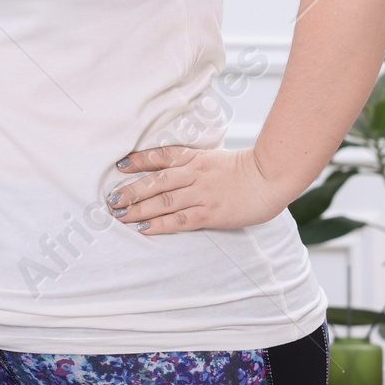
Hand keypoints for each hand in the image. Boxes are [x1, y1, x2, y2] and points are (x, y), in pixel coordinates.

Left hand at [106, 146, 288, 234]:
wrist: (272, 177)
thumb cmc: (250, 170)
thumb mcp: (219, 159)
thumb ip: (199, 165)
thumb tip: (179, 172)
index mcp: (197, 158)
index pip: (162, 156)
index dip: (139, 160)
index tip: (120, 165)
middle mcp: (195, 174)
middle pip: (155, 181)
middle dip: (131, 190)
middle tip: (111, 199)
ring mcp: (201, 194)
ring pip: (163, 201)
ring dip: (138, 208)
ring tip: (119, 215)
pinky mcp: (210, 213)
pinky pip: (179, 219)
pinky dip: (160, 224)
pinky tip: (144, 228)